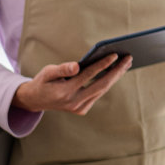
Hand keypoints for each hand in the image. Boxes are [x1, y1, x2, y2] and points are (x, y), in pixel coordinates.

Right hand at [12, 55, 131, 114]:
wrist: (35, 100)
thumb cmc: (43, 82)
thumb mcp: (47, 72)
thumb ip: (61, 69)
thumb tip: (76, 66)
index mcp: (64, 91)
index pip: (88, 76)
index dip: (102, 65)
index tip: (115, 55)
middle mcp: (73, 102)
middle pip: (101, 85)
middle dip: (117, 71)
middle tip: (129, 58)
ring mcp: (79, 108)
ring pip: (102, 90)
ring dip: (115, 76)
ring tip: (126, 63)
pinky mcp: (82, 109)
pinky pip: (98, 94)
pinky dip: (108, 82)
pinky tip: (116, 72)